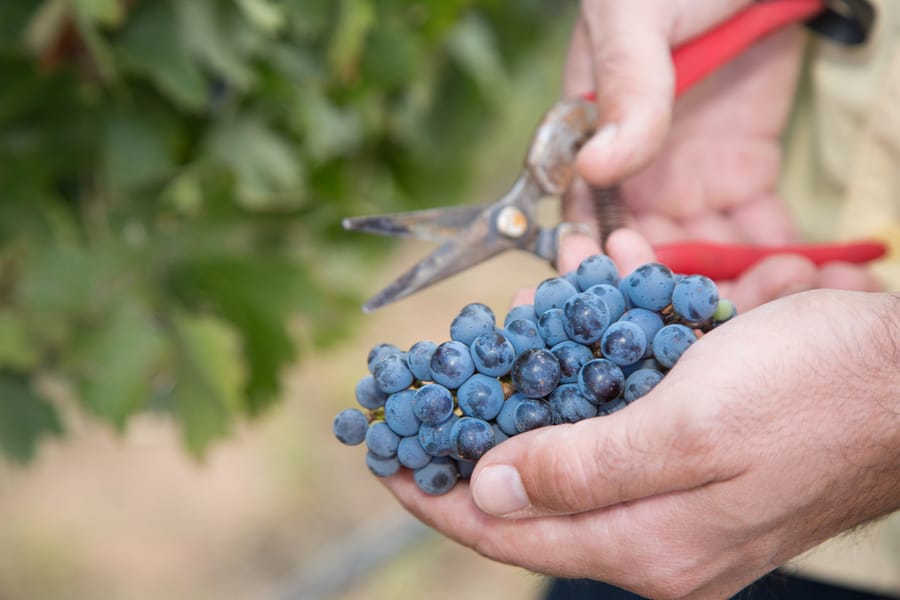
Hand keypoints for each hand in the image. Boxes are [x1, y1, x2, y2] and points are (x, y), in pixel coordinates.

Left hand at [382, 280, 899, 598]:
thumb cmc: (813, 398)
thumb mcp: (690, 430)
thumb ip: (583, 470)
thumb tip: (490, 492)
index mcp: (646, 543)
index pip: (508, 531)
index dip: (437, 496)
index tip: (383, 459)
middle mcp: (655, 529)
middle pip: (535, 482)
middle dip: (489, 414)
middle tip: (449, 367)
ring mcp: (678, 492)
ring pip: (579, 430)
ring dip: (552, 362)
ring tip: (536, 300)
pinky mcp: (698, 450)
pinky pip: (627, 402)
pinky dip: (607, 347)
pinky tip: (607, 282)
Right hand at [562, 0, 879, 308]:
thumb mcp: (639, 18)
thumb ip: (624, 88)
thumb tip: (597, 167)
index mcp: (595, 138)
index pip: (588, 215)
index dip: (604, 262)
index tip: (635, 295)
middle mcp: (639, 172)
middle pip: (649, 253)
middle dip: (681, 292)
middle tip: (731, 313)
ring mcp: (694, 179)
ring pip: (707, 255)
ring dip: (742, 284)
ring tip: (790, 294)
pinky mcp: (749, 175)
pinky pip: (762, 233)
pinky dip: (787, 260)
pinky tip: (814, 279)